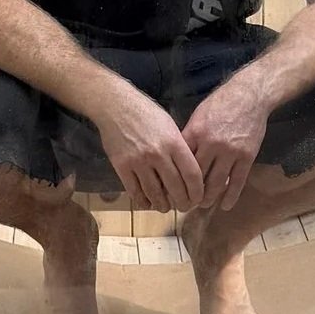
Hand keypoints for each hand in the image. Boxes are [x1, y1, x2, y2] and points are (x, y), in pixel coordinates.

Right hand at [94, 85, 204, 212]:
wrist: (116, 106)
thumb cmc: (146, 114)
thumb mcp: (170, 126)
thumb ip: (179, 149)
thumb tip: (189, 173)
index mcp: (174, 143)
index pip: (192, 175)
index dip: (197, 192)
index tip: (198, 198)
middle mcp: (158, 154)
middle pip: (176, 188)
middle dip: (183, 203)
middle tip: (184, 207)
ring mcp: (139, 162)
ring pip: (155, 194)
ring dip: (163, 205)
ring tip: (166, 207)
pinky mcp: (122, 167)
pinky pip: (135, 192)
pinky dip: (143, 201)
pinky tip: (147, 202)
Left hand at [182, 77, 271, 211]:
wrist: (250, 95)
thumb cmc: (221, 103)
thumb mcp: (198, 116)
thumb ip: (189, 137)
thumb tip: (177, 157)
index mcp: (195, 133)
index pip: (181, 163)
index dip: (175, 179)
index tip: (171, 191)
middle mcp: (211, 144)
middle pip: (197, 177)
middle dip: (190, 193)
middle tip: (185, 203)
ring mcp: (230, 152)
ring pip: (216, 183)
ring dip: (208, 198)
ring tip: (202, 205)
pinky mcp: (246, 157)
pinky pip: (238, 181)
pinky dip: (231, 196)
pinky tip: (225, 205)